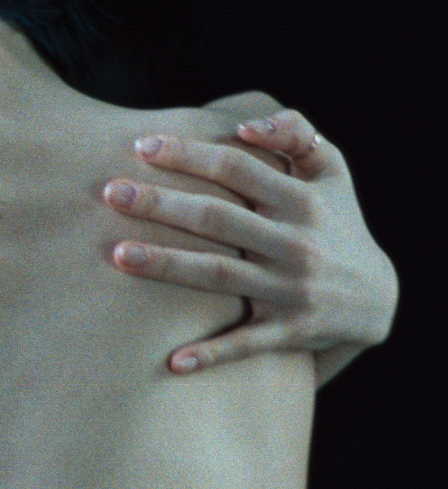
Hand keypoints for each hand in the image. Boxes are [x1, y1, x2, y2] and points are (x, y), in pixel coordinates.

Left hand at [102, 109, 398, 375]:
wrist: (377, 299)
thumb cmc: (338, 222)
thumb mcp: (332, 172)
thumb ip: (296, 134)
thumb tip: (247, 127)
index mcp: (301, 200)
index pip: (236, 168)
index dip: (189, 154)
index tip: (140, 146)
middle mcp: (295, 243)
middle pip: (218, 219)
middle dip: (162, 204)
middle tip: (110, 191)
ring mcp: (290, 289)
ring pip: (220, 276)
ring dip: (167, 266)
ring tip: (117, 255)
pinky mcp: (288, 331)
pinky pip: (245, 344)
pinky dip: (211, 354)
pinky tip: (172, 362)